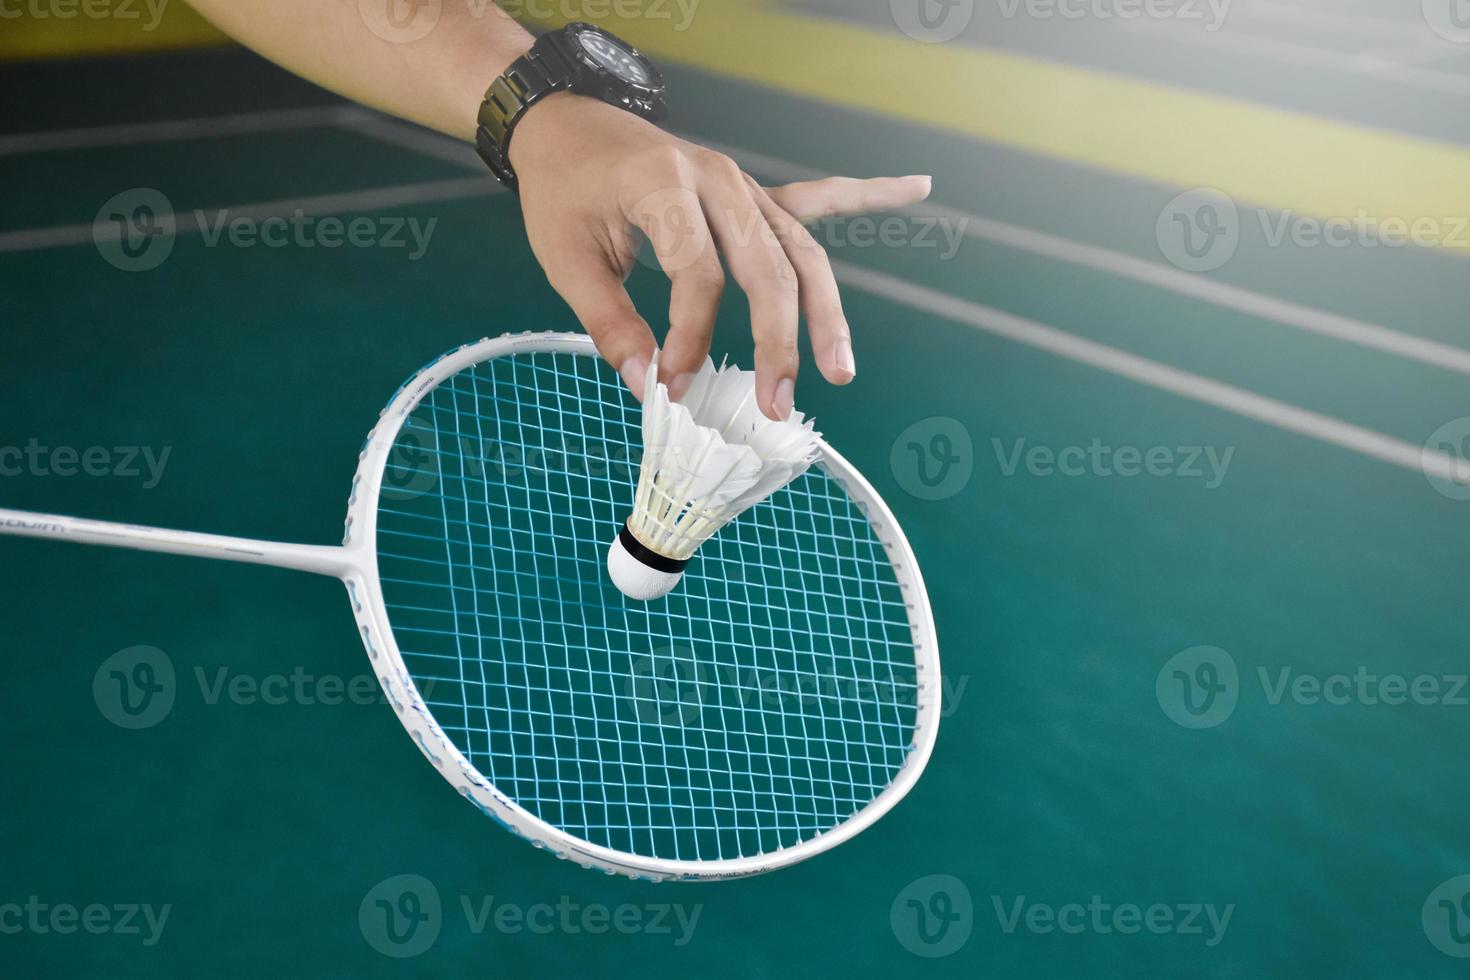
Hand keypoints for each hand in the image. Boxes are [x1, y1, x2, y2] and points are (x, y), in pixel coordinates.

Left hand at [509, 93, 932, 419]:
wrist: (567, 127)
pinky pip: (818, 199)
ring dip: (826, 312)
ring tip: (840, 369)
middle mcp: (718, 181)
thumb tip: (648, 383)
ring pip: (801, 251)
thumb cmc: (564, 192)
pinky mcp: (754, 194)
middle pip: (768, 267)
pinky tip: (918, 187)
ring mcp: (743, 186)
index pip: (699, 273)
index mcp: (666, 187)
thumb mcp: (566, 259)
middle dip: (779, 343)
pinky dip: (868, 194)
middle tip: (778, 404)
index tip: (674, 387)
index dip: (691, 335)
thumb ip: (609, 322)